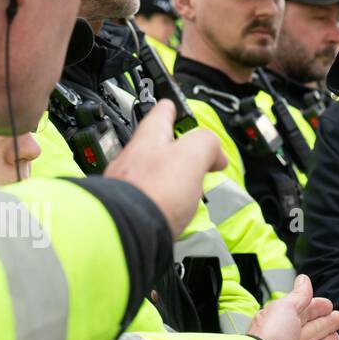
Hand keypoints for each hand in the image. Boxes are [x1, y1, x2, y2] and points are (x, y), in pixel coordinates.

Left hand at [104, 101, 222, 238]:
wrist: (124, 234)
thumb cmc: (153, 193)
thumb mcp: (193, 155)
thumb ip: (206, 143)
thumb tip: (214, 152)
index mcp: (148, 140)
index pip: (160, 113)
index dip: (172, 108)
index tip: (174, 105)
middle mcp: (131, 160)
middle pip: (153, 145)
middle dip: (172, 147)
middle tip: (191, 153)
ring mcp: (124, 187)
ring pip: (148, 173)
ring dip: (167, 175)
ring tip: (185, 186)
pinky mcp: (124, 211)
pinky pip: (144, 198)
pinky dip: (159, 199)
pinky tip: (169, 209)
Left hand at [247, 274, 338, 339]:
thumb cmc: (272, 338)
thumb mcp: (285, 308)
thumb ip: (298, 295)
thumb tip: (303, 279)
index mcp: (279, 323)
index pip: (301, 312)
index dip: (315, 307)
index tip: (328, 304)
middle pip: (310, 330)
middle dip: (325, 323)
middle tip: (338, 318)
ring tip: (336, 336)